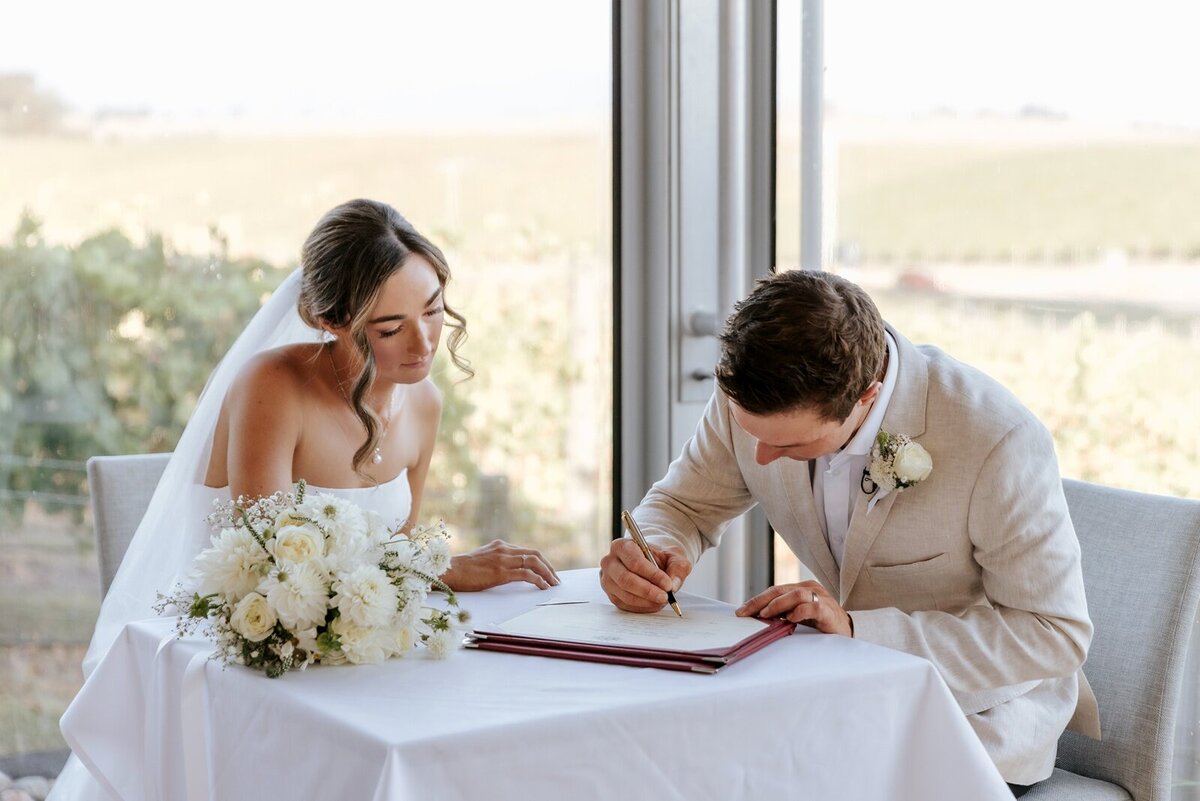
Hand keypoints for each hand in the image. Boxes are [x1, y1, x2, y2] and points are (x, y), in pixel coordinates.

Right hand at [440, 540, 558, 591]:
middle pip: (535, 554)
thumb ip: (496, 561)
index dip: (540, 561)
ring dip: (548, 573)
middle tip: (556, 578)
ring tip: (554, 584)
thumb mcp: (482, 560)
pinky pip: (526, 574)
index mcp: (500, 546)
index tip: (547, 571)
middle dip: (549, 566)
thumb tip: (508, 571)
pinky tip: (543, 586)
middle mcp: (504, 549)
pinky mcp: (501, 572)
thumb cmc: (462, 570)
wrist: (449, 571)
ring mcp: (503, 559)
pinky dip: (538, 580)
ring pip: (534, 562)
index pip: (527, 551)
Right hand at [600, 538, 691, 612]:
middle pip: (626, 580)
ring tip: (662, 600)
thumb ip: (678, 568)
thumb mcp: (674, 556)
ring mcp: (607, 579)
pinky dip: (641, 607)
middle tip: (665, 597)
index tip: (668, 584)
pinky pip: (625, 604)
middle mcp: (610, 562)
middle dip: (648, 591)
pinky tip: (653, 604)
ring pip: (625, 595)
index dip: (652, 575)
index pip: (635, 562)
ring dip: (646, 601)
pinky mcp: (611, 594)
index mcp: (622, 546)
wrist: (651, 562)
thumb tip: (674, 585)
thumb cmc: (660, 558)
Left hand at [736, 582, 852, 636]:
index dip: (756, 600)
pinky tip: (790, 619)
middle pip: (780, 590)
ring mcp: (820, 598)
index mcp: (801, 589)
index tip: (740, 611)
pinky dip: (799, 612)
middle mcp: (809, 589)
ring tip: (765, 615)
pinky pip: (813, 607)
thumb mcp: (799, 617)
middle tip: (745, 613)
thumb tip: (758, 618)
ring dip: (778, 605)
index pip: (774, 591)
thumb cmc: (821, 625)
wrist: (848, 633)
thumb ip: (783, 614)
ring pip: (795, 594)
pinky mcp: (829, 611)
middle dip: (760, 601)